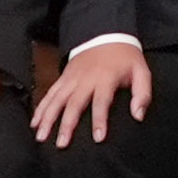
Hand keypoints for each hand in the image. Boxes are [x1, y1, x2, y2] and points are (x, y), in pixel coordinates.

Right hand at [31, 38, 153, 144]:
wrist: (106, 33)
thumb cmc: (125, 58)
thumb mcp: (141, 72)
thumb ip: (142, 94)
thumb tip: (138, 116)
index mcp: (106, 78)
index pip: (102, 101)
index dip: (99, 120)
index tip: (98, 138)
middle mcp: (85, 79)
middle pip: (74, 103)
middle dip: (67, 125)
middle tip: (62, 144)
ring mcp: (71, 79)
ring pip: (56, 99)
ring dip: (48, 118)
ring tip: (42, 137)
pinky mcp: (63, 78)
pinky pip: (49, 93)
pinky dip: (40, 108)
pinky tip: (34, 123)